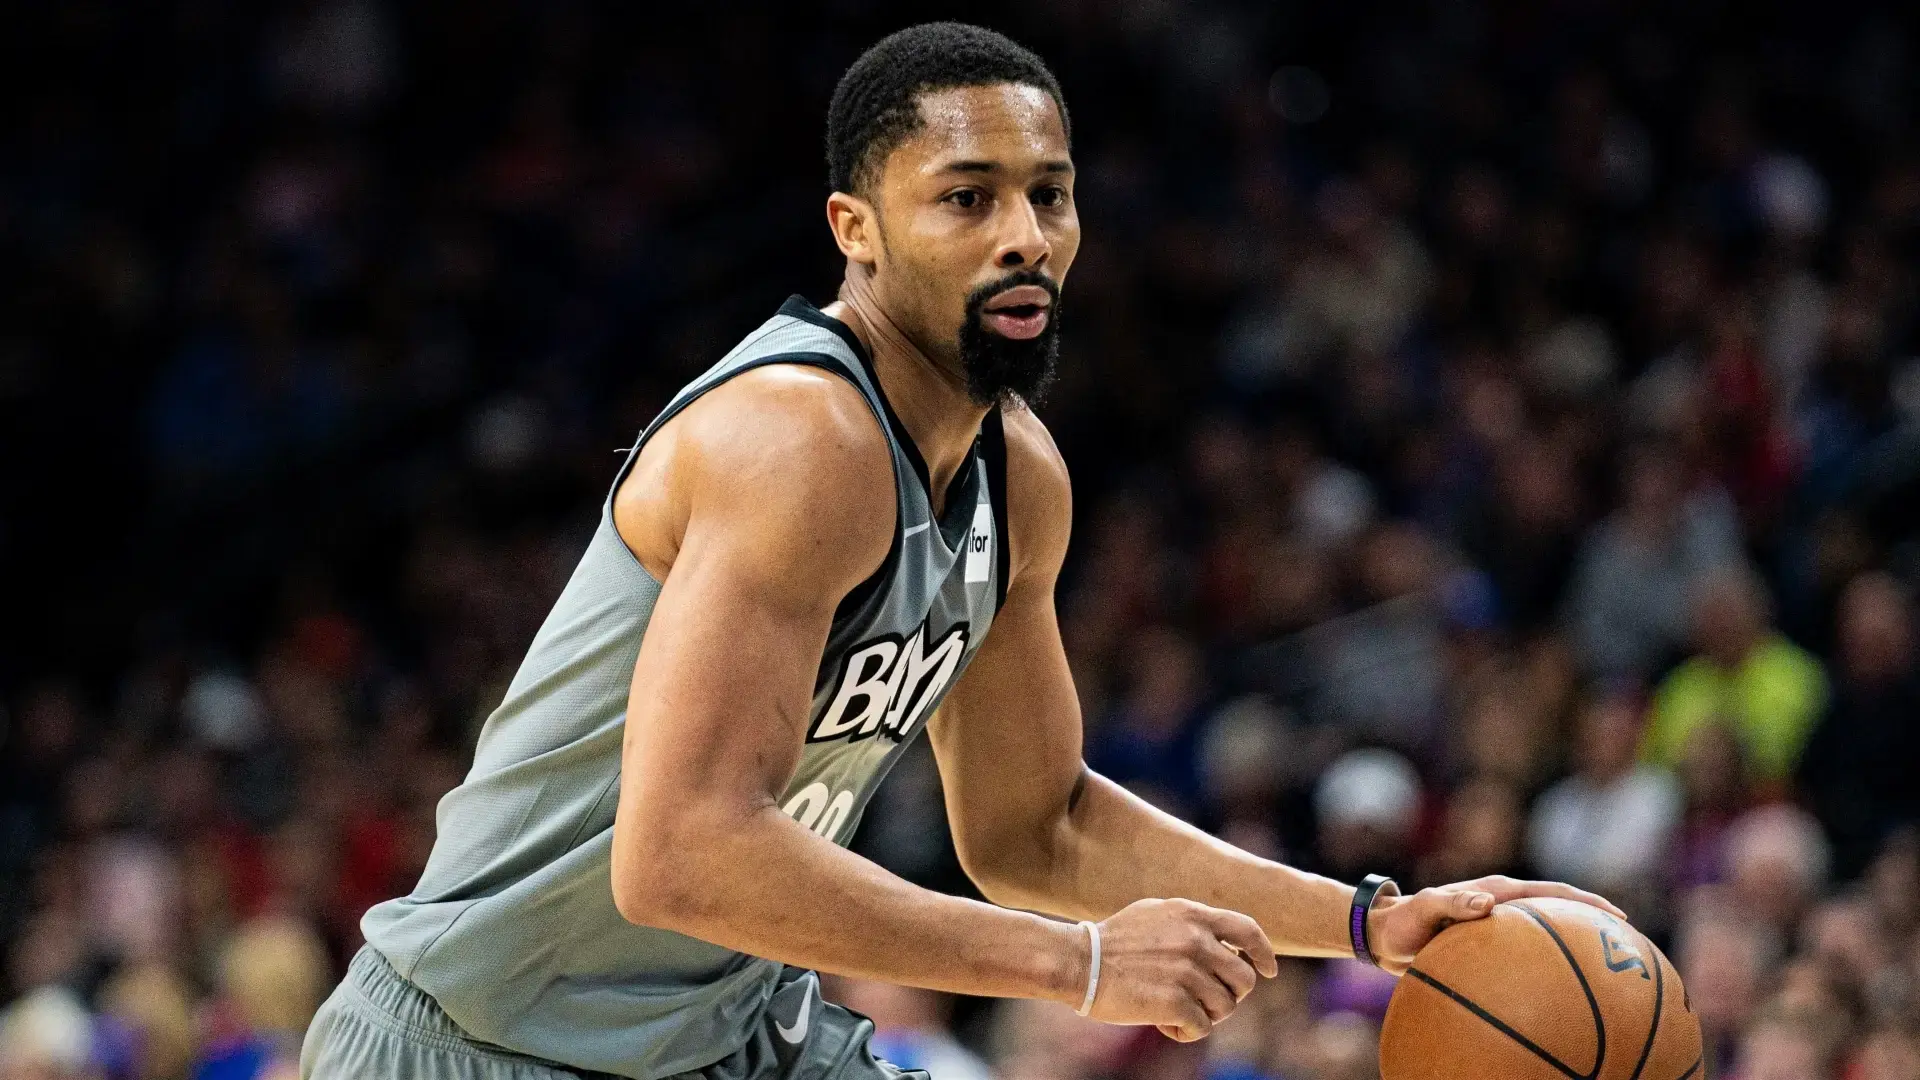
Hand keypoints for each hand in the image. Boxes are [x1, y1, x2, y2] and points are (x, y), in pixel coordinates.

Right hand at [1080, 898, 1279, 1041]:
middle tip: (1205, 1001)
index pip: (1248, 931)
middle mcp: (1195, 940)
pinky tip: (1163, 1024)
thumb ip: (1192, 923)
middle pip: (1244, 979)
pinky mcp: (1175, 1001)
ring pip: (1225, 1007)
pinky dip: (1186, 1032)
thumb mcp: (1157, 915)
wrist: (1078, 962)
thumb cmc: (1114, 942)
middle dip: (1230, 995)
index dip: (1264, 954)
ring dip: (1206, 1015)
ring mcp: (1187, 971)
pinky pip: (1202, 1028)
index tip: (1268, 972)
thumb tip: (1227, 941)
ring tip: (1177, 1010)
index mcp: (1192, 915)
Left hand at [1366, 875, 1627, 974]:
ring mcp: (1499, 926)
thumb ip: (1451, 904)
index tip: (1619, 918)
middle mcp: (1503, 905)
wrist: (1384, 934)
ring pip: (1546, 936)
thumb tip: (1488, 904)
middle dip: (1594, 924)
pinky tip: (1556, 999)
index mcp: (1497, 891)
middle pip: (1559, 911)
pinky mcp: (1490, 946)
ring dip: (1574, 949)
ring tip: (1604, 976)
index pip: (1553, 892)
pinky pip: (1525, 958)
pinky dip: (1544, 972)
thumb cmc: (1403, 922)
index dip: (1588, 902)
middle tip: (1627, 948)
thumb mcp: (1423, 910)